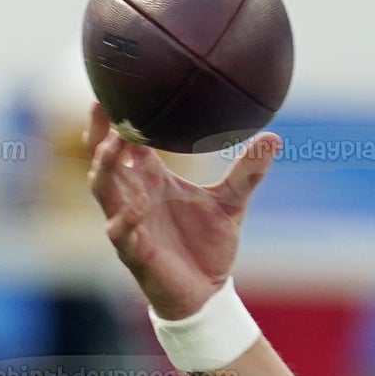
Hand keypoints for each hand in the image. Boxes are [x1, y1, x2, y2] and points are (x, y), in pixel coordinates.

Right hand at [84, 102, 280, 319]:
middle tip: (105, 104)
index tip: (117, 84)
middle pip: (103, 157)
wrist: (207, 291)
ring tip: (117, 145)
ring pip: (103, 188)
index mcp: (149, 179)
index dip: (116, 116)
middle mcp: (131, 195)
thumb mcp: (232, 202)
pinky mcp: (133, 251)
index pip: (124, 141)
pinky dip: (128, 216)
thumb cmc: (208, 243)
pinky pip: (120, 231)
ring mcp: (127, 222)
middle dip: (100, 131)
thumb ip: (248, 171)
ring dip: (107, 166)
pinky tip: (139, 203)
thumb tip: (274, 137)